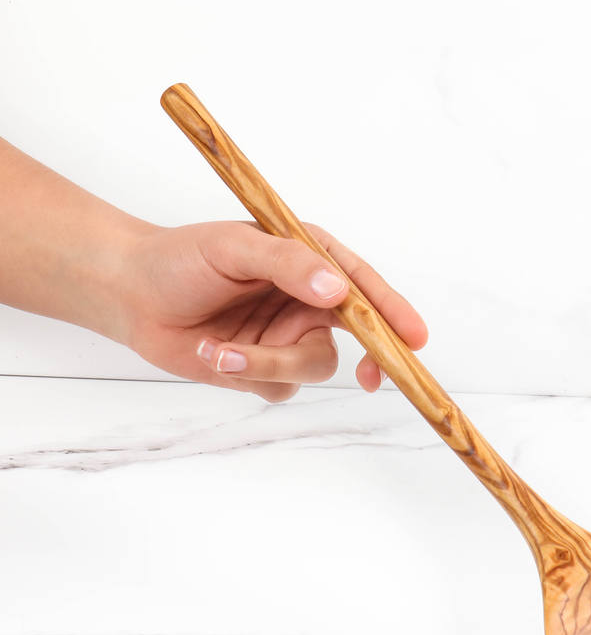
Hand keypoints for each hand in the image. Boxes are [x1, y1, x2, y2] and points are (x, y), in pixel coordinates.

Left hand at [123, 220, 427, 402]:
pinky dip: (249, 376)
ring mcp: (288, 336)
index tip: (416, 338)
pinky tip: (213, 354)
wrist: (131, 294)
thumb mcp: (235, 248)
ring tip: (220, 350)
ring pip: (313, 367)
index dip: (394, 313)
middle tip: (371, 379)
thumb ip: (288, 264)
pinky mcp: (265, 368)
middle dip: (367, 359)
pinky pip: (281, 387)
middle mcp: (307, 301)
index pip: (364, 288)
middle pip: (358, 336)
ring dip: (270, 363)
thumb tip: (337, 290)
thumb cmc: (181, 258)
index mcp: (311, 262)